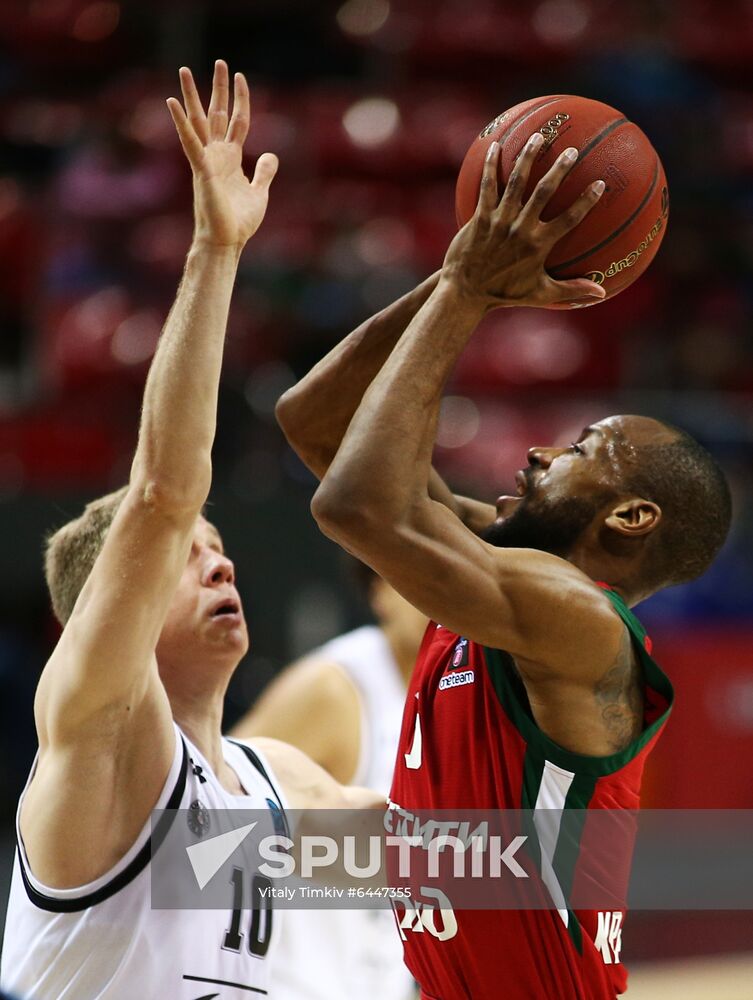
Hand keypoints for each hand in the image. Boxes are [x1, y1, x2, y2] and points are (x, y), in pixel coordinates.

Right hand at [167, 60, 277, 250]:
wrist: (227, 242)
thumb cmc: (239, 222)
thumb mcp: (259, 192)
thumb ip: (264, 172)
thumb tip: (270, 154)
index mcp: (230, 158)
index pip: (238, 121)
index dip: (241, 100)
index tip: (241, 77)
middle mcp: (216, 154)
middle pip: (216, 113)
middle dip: (218, 88)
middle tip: (220, 62)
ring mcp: (207, 160)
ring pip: (198, 122)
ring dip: (191, 96)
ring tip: (184, 71)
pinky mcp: (201, 170)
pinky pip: (190, 143)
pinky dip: (181, 124)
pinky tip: (172, 103)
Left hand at [442, 133, 605, 307]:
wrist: (465, 293)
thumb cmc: (505, 295)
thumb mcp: (540, 294)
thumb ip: (571, 290)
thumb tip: (602, 294)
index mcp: (538, 246)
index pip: (568, 220)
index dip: (585, 202)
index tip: (599, 184)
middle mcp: (520, 230)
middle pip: (543, 193)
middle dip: (559, 170)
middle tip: (571, 151)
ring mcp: (499, 221)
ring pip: (515, 183)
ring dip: (527, 158)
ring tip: (538, 136)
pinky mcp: (479, 217)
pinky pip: (486, 186)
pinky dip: (490, 165)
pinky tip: (496, 145)